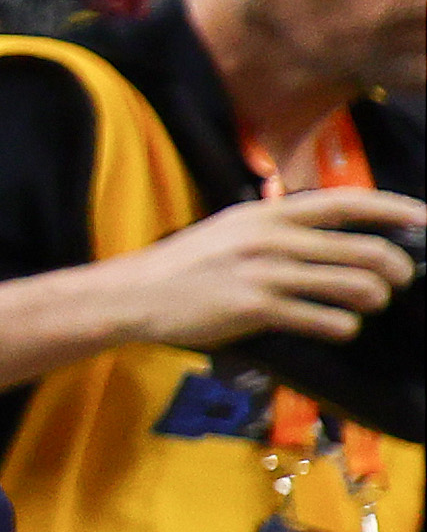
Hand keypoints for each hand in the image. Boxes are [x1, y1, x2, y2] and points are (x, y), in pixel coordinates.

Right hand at [116, 189, 428, 350]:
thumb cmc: (184, 265)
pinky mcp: (256, 308)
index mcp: (267, 213)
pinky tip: (340, 328)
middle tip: (400, 279)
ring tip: (370, 305)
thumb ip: (276, 227)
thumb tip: (327, 233)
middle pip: (362, 248)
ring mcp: (265, 273)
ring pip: (352, 285)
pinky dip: (343, 326)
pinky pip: (324, 319)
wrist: (133, 294)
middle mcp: (272, 238)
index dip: (392, 208)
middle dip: (395, 267)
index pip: (346, 202)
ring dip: (373, 298)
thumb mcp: (231, 229)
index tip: (423, 218)